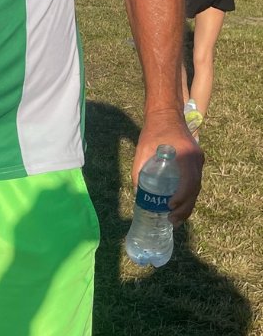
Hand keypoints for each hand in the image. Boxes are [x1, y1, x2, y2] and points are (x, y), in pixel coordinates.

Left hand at [134, 108, 202, 224]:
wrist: (166, 114)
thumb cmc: (153, 131)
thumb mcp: (142, 150)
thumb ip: (138, 170)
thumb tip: (138, 194)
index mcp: (185, 155)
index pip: (189, 181)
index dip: (181, 197)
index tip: (169, 206)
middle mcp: (196, 159)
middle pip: (195, 188)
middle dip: (185, 207)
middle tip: (172, 220)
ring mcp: (199, 160)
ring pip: (197, 187)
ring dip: (188, 204)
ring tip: (176, 219)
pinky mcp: (196, 161)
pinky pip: (195, 181)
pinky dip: (189, 195)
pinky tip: (179, 205)